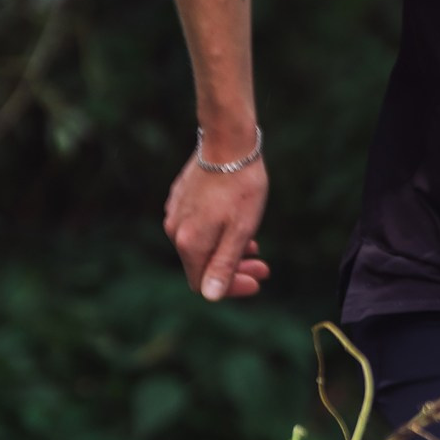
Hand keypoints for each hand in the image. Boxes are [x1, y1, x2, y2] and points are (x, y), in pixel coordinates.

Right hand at [163, 146, 270, 301]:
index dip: (231, 288)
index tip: (257, 282)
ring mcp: (175, 213)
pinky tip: (238, 227)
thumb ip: (223, 265)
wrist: (227, 142)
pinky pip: (197, 227)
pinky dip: (218, 234)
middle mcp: (175, 231)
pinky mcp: (180, 199)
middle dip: (235, 271)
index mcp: (188, 243)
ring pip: (201, 245)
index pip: (203, 284)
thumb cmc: (240, 187)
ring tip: (256, 246)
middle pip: (202, 265)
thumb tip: (210, 296)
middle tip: (264, 267)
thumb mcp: (240, 231)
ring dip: (228, 252)